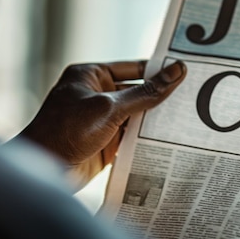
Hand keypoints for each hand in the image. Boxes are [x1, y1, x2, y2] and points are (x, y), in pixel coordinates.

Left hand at [19, 60, 185, 187]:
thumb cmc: (66, 131)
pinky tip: (172, 142)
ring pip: (137, 117)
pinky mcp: (105, 143)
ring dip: (157, 121)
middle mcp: (96, 95)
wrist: (44, 170)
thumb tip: (176, 72)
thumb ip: (145, 93)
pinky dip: (149, 140)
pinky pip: (132, 138)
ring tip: (190, 120)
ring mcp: (101, 121)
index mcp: (91, 76)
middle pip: (137, 93)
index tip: (186, 72)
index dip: (158, 70)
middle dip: (161, 98)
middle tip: (195, 98)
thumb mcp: (109, 108)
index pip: (133, 68)